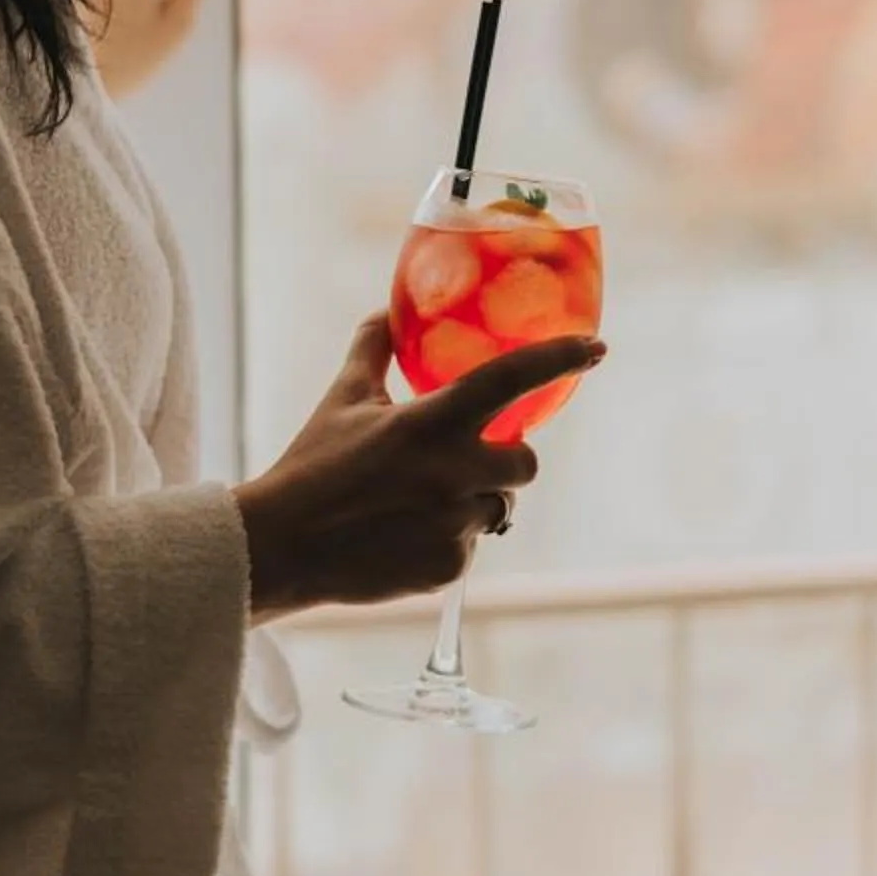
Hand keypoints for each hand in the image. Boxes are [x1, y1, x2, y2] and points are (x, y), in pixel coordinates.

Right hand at [235, 314, 605, 621]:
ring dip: (472, 503)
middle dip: (507, 460)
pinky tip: (401, 538)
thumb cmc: (312, 466)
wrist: (280, 548)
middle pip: (525, 462)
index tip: (596, 348)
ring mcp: (453, 524)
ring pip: (497, 508)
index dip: (557, 359)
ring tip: (414, 506)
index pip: (509, 379)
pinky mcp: (448, 567)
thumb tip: (389, 308)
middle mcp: (450, 473)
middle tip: (470, 462)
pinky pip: (470, 547)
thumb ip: (373, 349)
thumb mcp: (343, 399)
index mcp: (428, 423)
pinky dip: (446, 541)